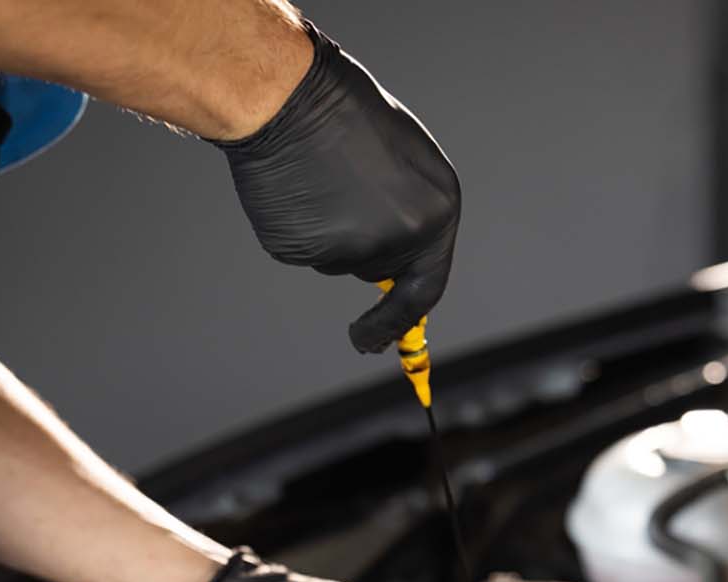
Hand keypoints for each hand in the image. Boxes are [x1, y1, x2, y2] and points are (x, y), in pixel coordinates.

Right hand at [212, 21, 459, 353]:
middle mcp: (402, 237)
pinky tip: (294, 187)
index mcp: (437, 213)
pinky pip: (301, 251)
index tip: (379, 339)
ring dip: (328, 230)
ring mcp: (353, 246)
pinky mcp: (305, 247)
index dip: (399, 319)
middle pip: (376, 270)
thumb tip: (402, 261)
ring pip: (337, 259)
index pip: (425, 288)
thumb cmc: (348, 115)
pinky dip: (296, 226)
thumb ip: (412, 213)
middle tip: (338, 196)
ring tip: (320, 176)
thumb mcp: (406, 163)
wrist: (290, 96)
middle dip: (358, 245)